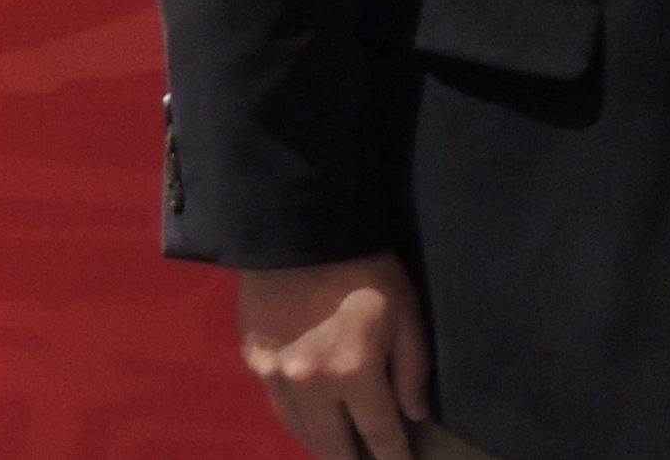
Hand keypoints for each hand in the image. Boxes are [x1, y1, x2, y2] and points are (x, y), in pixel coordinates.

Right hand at [237, 253, 430, 459]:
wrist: (300, 232)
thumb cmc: (365, 269)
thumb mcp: (405, 311)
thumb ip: (413, 368)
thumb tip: (413, 414)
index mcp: (353, 373)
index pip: (379, 435)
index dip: (394, 457)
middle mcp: (310, 387)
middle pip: (334, 449)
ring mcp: (277, 380)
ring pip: (303, 435)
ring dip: (326, 447)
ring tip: (345, 452)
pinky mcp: (255, 367)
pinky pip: (281, 411)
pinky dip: (301, 424)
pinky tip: (315, 425)